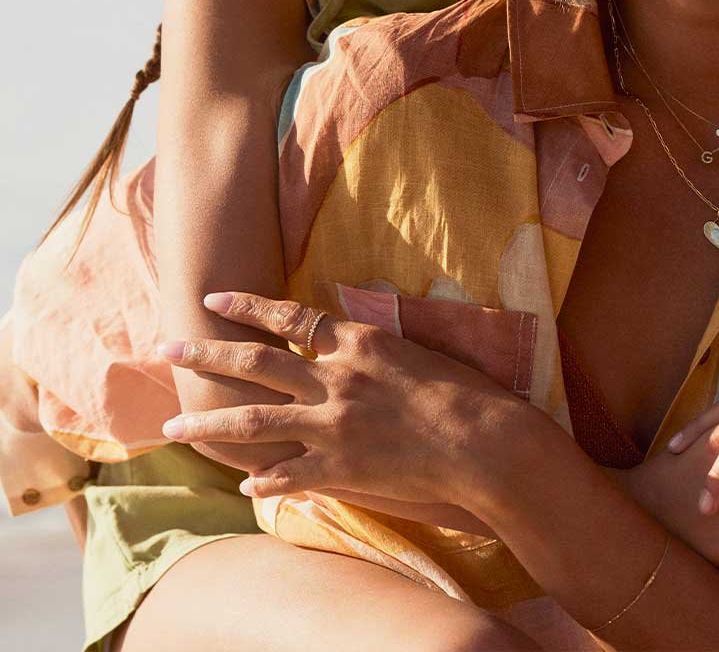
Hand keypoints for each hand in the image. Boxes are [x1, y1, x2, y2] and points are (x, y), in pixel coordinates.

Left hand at [157, 291, 519, 504]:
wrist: (480, 440)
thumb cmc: (461, 389)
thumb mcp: (412, 349)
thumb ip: (368, 345)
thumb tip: (338, 337)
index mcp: (356, 342)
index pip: (288, 317)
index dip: (247, 308)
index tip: (213, 300)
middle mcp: (334, 379)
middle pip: (255, 362)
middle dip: (205, 354)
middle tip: (168, 349)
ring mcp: (332, 425)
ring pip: (253, 421)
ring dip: (208, 425)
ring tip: (173, 427)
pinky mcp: (339, 468)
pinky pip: (287, 476)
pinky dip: (263, 482)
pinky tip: (244, 487)